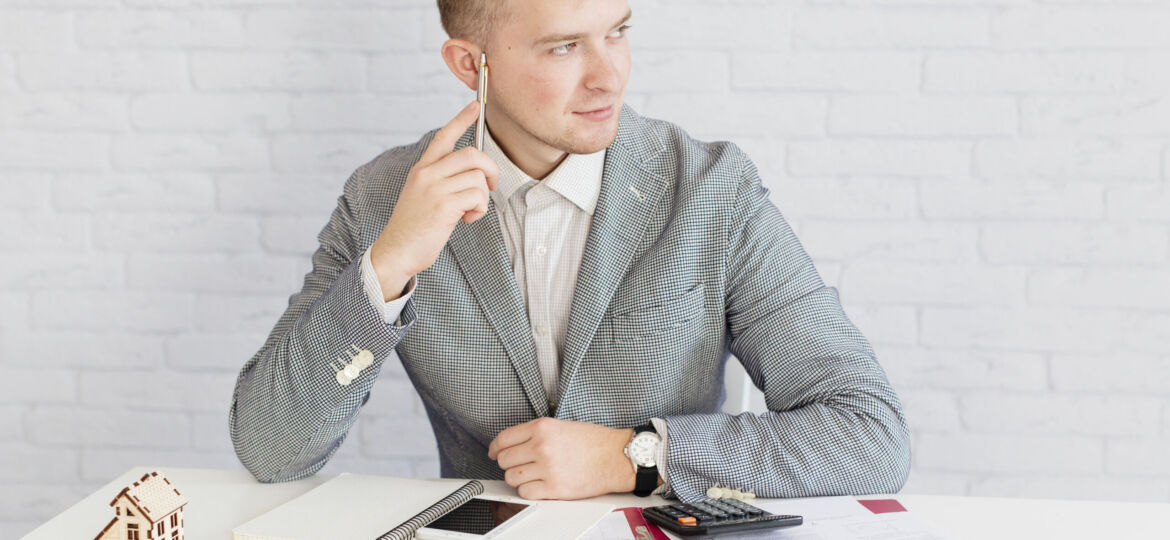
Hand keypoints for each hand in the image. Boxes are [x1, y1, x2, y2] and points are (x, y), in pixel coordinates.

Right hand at [369, 101, 500, 297]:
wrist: (396, 251)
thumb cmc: (414, 228)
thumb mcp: (423, 195)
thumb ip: (442, 180)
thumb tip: (475, 174)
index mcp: (421, 169)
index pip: (444, 137)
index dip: (462, 119)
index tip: (476, 106)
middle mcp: (426, 173)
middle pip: (472, 155)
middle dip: (490, 169)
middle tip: (491, 186)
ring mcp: (434, 188)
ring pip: (478, 178)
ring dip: (482, 198)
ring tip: (469, 212)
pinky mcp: (443, 205)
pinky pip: (477, 197)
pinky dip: (479, 210)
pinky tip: (466, 220)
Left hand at [488, 417, 635, 499]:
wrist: (616, 456)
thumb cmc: (594, 441)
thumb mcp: (561, 425)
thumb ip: (536, 433)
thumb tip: (513, 444)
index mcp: (542, 428)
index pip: (503, 439)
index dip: (495, 448)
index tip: (494, 453)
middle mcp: (541, 447)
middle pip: (504, 460)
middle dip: (508, 463)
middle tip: (517, 465)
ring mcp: (547, 468)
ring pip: (512, 478)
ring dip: (517, 478)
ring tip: (530, 475)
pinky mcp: (555, 488)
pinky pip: (526, 492)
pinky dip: (528, 491)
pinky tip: (538, 485)